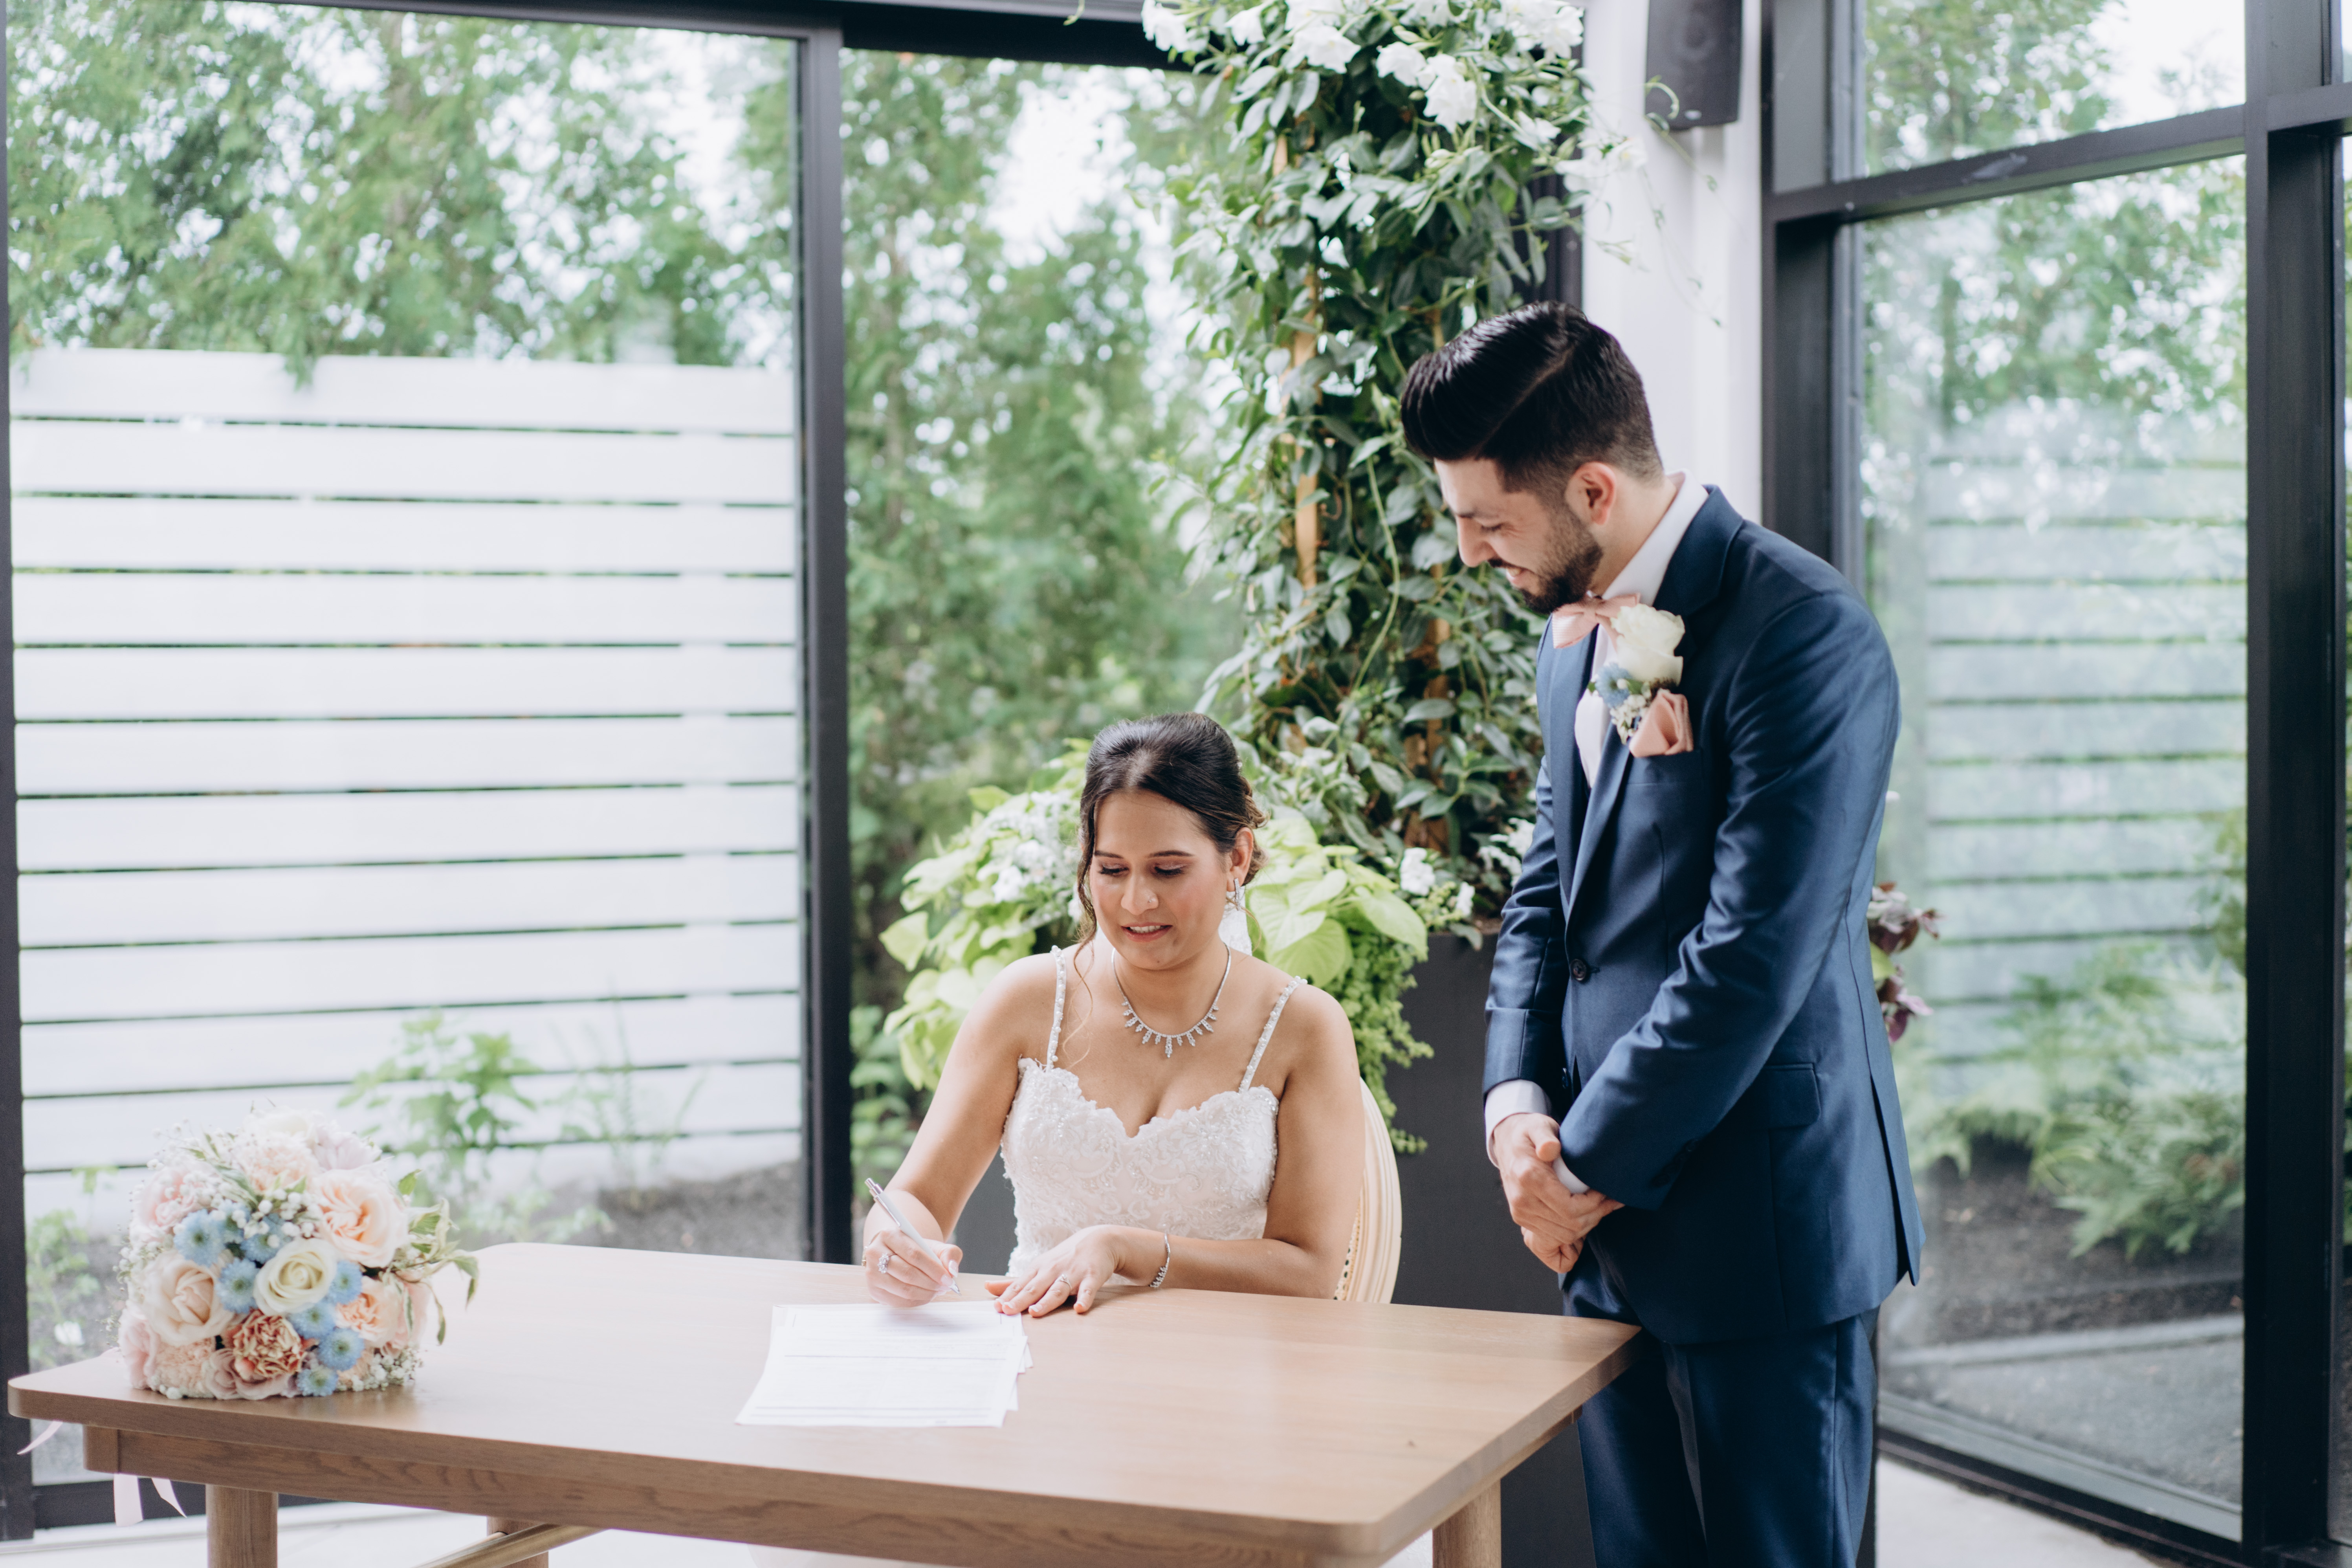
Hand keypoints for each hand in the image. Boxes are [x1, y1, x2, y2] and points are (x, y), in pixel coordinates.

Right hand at [863, 1229, 963, 1306]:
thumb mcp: (934, 1246)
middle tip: (945, 1287)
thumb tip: (952, 1270)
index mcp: (889, 1235)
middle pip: (907, 1273)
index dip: (934, 1269)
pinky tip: (926, 1295)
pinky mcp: (873, 1290)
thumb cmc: (915, 1250)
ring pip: (903, 1290)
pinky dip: (916, 1301)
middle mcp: (875, 1253)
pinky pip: (898, 1301)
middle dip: (930, 1283)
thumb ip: (949, 1253)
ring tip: (937, 1291)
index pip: (914, 1255)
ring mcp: (871, 1273)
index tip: (948, 1279)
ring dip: (925, 1294)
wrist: (895, 1254)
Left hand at [988, 1226, 1129, 1316]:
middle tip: (1008, 1310)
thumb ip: (1015, 1282)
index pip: (1020, 1285)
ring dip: (1047, 1301)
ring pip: (1058, 1289)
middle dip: (1021, 1299)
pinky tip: (1079, 1308)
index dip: (1008, 1296)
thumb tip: (987, 1288)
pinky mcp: (1092, 1276)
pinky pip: (1088, 1290)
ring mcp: (1073, 1273)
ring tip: (1036, 1311)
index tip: (996, 1308)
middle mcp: (1053, 1270)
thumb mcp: (1039, 1266)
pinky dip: (1084, 1299)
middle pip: (1035, 1287)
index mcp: (1039, 1269)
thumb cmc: (1064, 1257)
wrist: (1099, 1240)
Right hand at [1495, 1113, 1621, 1272]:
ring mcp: (1520, 1213)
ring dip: (1586, 1225)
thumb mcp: (1539, 1126)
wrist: (1507, 1141)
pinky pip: (1553, 1237)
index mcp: (1528, 1178)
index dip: (1594, 1205)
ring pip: (1563, 1235)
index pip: (1569, 1209)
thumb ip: (1545, 1136)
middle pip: (1569, 1226)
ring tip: (1600, 1208)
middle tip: (1609, 1201)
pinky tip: (1584, 1216)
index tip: (1605, 1192)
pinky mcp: (1522, 1219)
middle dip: (1595, 1216)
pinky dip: (1573, 1231)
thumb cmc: (1529, 1132)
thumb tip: (1550, 1148)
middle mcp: (1522, 1201)